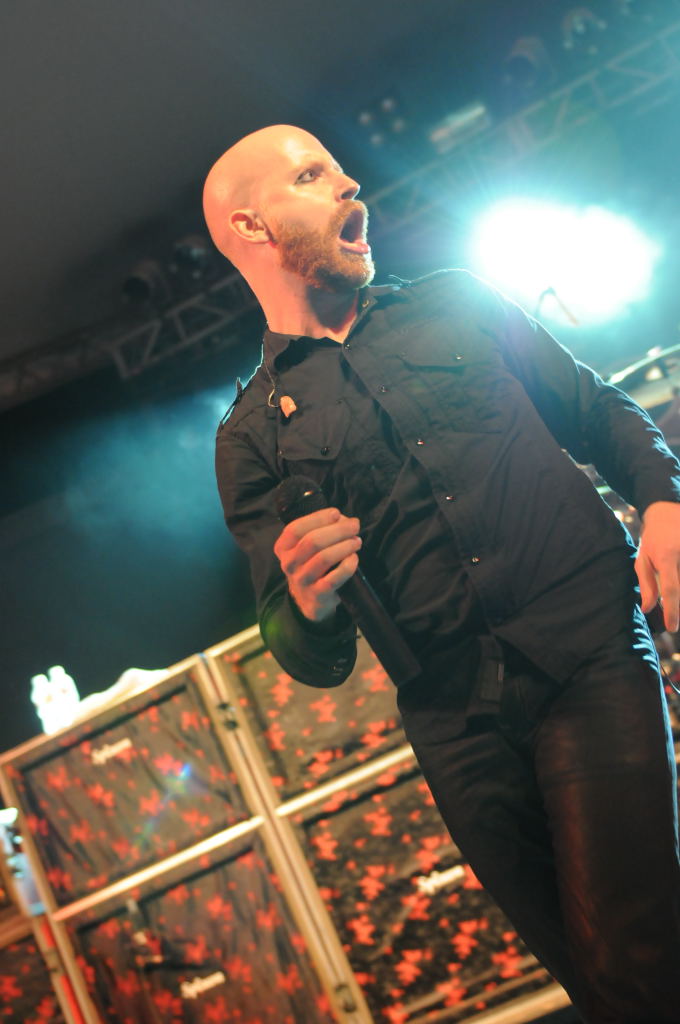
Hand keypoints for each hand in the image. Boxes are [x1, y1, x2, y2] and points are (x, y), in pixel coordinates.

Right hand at [273, 507, 361, 622]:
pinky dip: (347, 565)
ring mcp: (302, 581)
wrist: (308, 600)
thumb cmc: (310, 565)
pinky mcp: (317, 595)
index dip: (318, 518)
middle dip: (337, 530)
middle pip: (312, 541)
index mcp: (283, 548)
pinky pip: (334, 578)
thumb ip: (320, 530)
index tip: (336, 513)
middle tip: (354, 525)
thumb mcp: (305, 548)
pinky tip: (354, 558)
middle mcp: (289, 564)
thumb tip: (343, 520)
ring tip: (357, 541)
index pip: (296, 529)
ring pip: (324, 558)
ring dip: (345, 546)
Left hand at [635, 501, 679, 631]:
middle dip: (679, 605)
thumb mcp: (643, 559)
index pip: (670, 589)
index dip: (672, 610)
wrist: (668, 511)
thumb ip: (646, 584)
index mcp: (666, 557)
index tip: (673, 627)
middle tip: (673, 617)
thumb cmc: (653, 538)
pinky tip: (677, 584)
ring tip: (674, 589)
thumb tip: (648, 609)